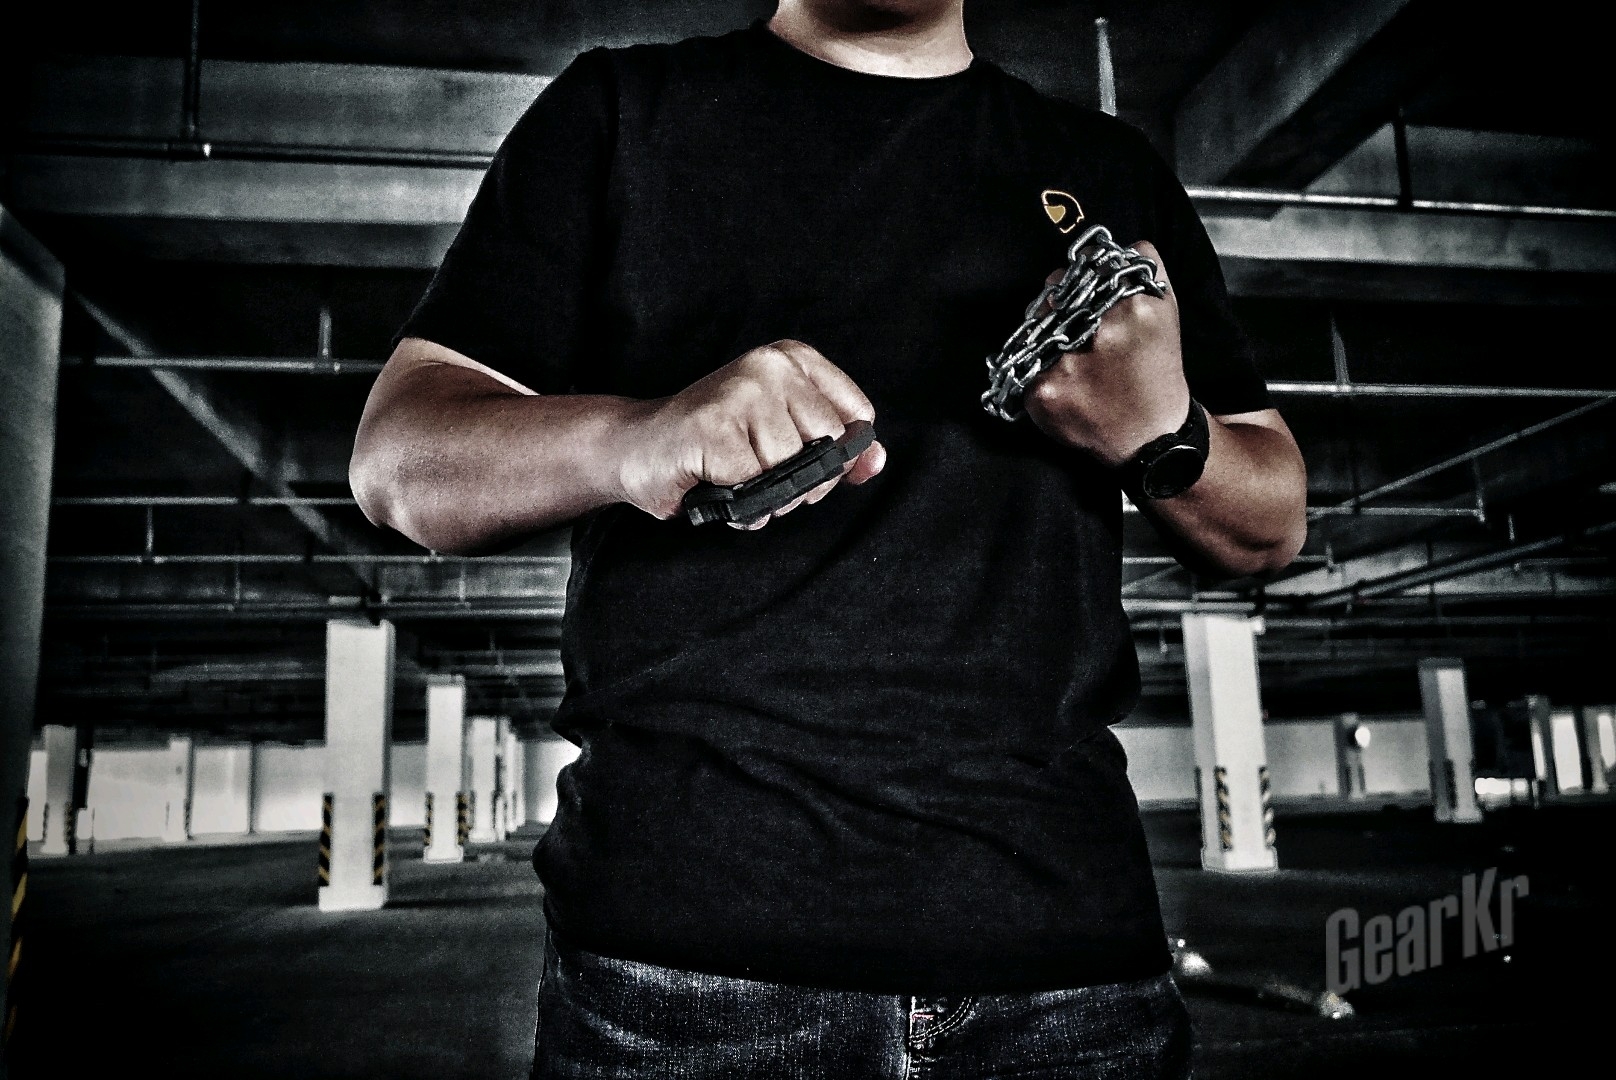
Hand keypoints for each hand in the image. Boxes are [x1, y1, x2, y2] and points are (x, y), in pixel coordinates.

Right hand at [616, 339, 885, 526]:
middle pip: (829, 447)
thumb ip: (836, 451)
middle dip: (802, 483)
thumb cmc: (713, 446)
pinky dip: (739, 505)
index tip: (800, 461)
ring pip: (793, 470)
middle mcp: (770, 365)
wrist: (635, 448)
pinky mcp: (714, 425)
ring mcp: (742, 391)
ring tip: (733, 479)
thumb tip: (877, 460)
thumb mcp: (783, 440)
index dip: (837, 457)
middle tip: (759, 476)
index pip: (857, 418)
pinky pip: (756, 487)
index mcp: (793, 358)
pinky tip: (714, 484)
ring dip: (767, 498)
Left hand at [1022, 240, 1191, 465]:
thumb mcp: (1166, 311)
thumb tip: (1122, 244)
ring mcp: (1070, 365)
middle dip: (1056, 306)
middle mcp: (1104, 333)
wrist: (1152, 436)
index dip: (1076, 281)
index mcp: (1137, 307)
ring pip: (1035, 326)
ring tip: (1073, 361)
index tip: (1082, 298)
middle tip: (1076, 334)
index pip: (1081, 270)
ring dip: (1045, 338)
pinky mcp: (1044, 393)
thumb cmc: (1156, 370)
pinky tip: (1064, 383)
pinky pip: (1024, 363)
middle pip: (1052, 294)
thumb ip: (1146, 268)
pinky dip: (1036, 370)